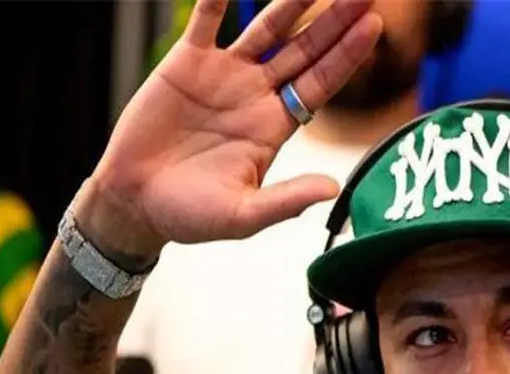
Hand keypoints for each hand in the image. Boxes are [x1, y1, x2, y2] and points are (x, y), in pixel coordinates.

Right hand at [76, 0, 381, 263]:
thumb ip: (286, 200)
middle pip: (305, 49)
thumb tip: (331, 189)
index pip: (322, 83)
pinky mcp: (186, 63)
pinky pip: (206, 21)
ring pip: (266, 29)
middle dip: (334, 20)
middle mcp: (257, 95)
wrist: (135, 202)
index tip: (374, 26)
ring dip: (291, 3)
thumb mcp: (243, 216)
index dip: (347, 55)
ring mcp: (224, 75)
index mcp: (276, 127)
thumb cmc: (190, 215)